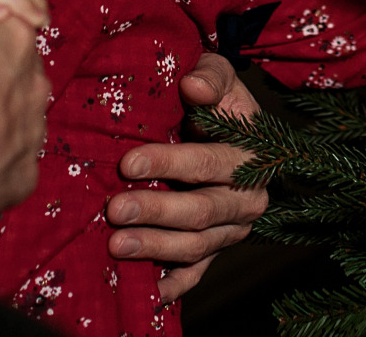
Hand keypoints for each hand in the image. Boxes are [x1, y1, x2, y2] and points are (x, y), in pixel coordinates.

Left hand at [107, 53, 268, 303]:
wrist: (229, 128)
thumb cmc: (216, 99)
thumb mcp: (219, 75)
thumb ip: (210, 75)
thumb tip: (193, 88)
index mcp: (251, 155)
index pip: (208, 163)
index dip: (169, 164)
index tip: (128, 164)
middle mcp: (248, 197)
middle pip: (202, 211)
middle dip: (156, 212)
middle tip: (114, 211)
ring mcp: (233, 228)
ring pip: (197, 246)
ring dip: (156, 248)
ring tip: (115, 245)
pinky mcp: (217, 248)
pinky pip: (198, 273)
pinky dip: (174, 285)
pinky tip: (148, 291)